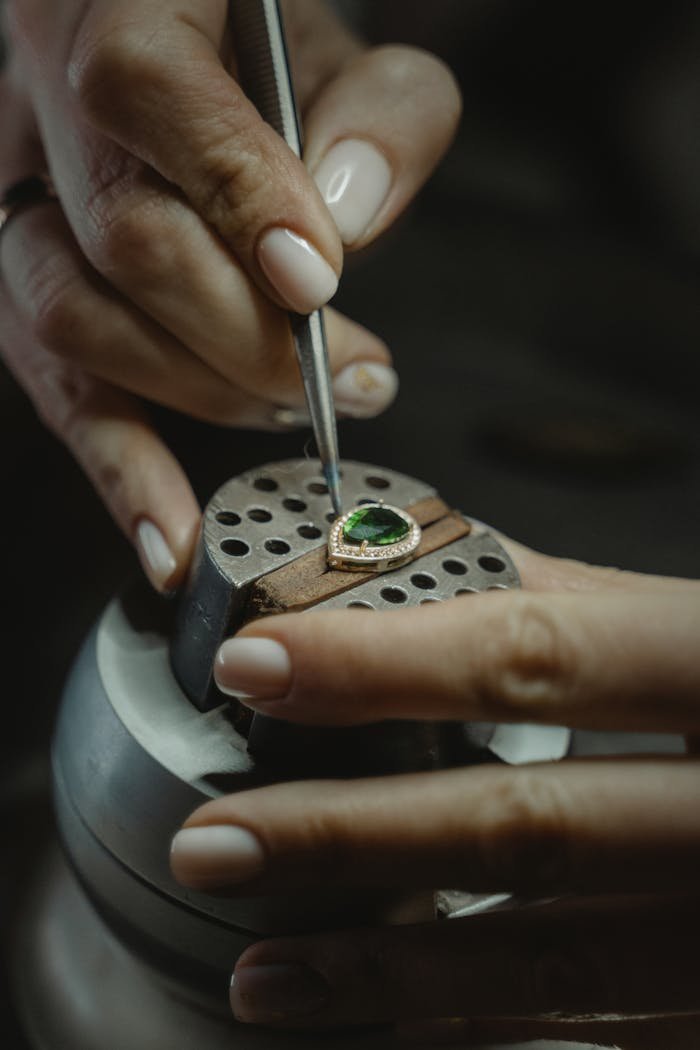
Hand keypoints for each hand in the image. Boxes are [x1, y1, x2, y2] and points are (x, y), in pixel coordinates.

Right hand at [0, 0, 459, 589]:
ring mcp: (11, 201)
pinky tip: (172, 541)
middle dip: (248, 332)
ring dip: (206, 391)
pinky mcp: (21, 290)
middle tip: (352, 372)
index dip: (236, 196)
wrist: (177, 34)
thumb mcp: (343, 45)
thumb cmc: (261, 40)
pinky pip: (57, 388)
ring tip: (302, 405)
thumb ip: (377, 111)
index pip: (145, 93)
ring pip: (76, 322)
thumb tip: (345, 220)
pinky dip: (120, 472)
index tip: (317, 279)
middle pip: (122, 240)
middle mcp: (36, 101)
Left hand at [170, 537, 699, 1047]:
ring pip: (548, 961)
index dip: (389, 662)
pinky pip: (597, 1029)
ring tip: (263, 968)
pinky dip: (483, 1022)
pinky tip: (392, 1014)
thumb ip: (588, 604)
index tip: (259, 662)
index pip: (538, 654)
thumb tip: (432, 570)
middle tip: (217, 839)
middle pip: (526, 827)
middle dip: (354, 838)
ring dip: (390, 966)